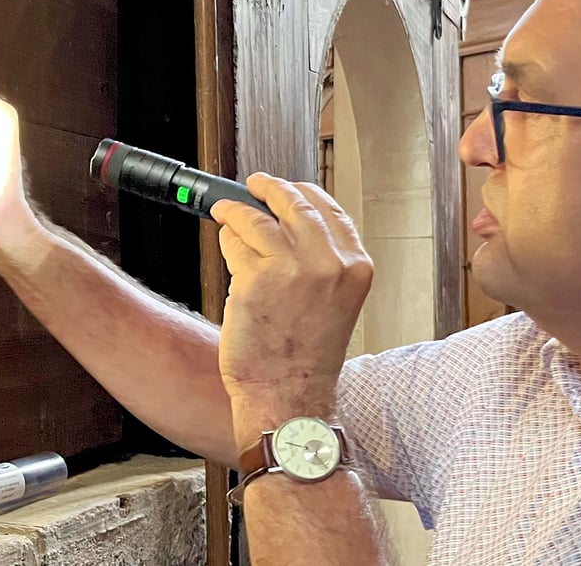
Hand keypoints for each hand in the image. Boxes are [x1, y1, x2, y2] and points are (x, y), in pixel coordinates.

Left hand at [210, 174, 372, 434]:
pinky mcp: (255, 279)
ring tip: (226, 212)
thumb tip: (286, 225)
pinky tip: (226, 240)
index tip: (290, 188)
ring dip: (237, 210)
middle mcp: (329, 264)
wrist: (288, 396)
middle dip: (270, 187)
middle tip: (254, 184)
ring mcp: (292, 269)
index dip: (305, 193)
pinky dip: (227, 237)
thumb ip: (321, 263)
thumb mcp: (334, 303)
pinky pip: (235, 241)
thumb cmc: (306, 357)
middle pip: (295, 203)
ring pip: (257, 218)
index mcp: (355, 268)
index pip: (331, 211)